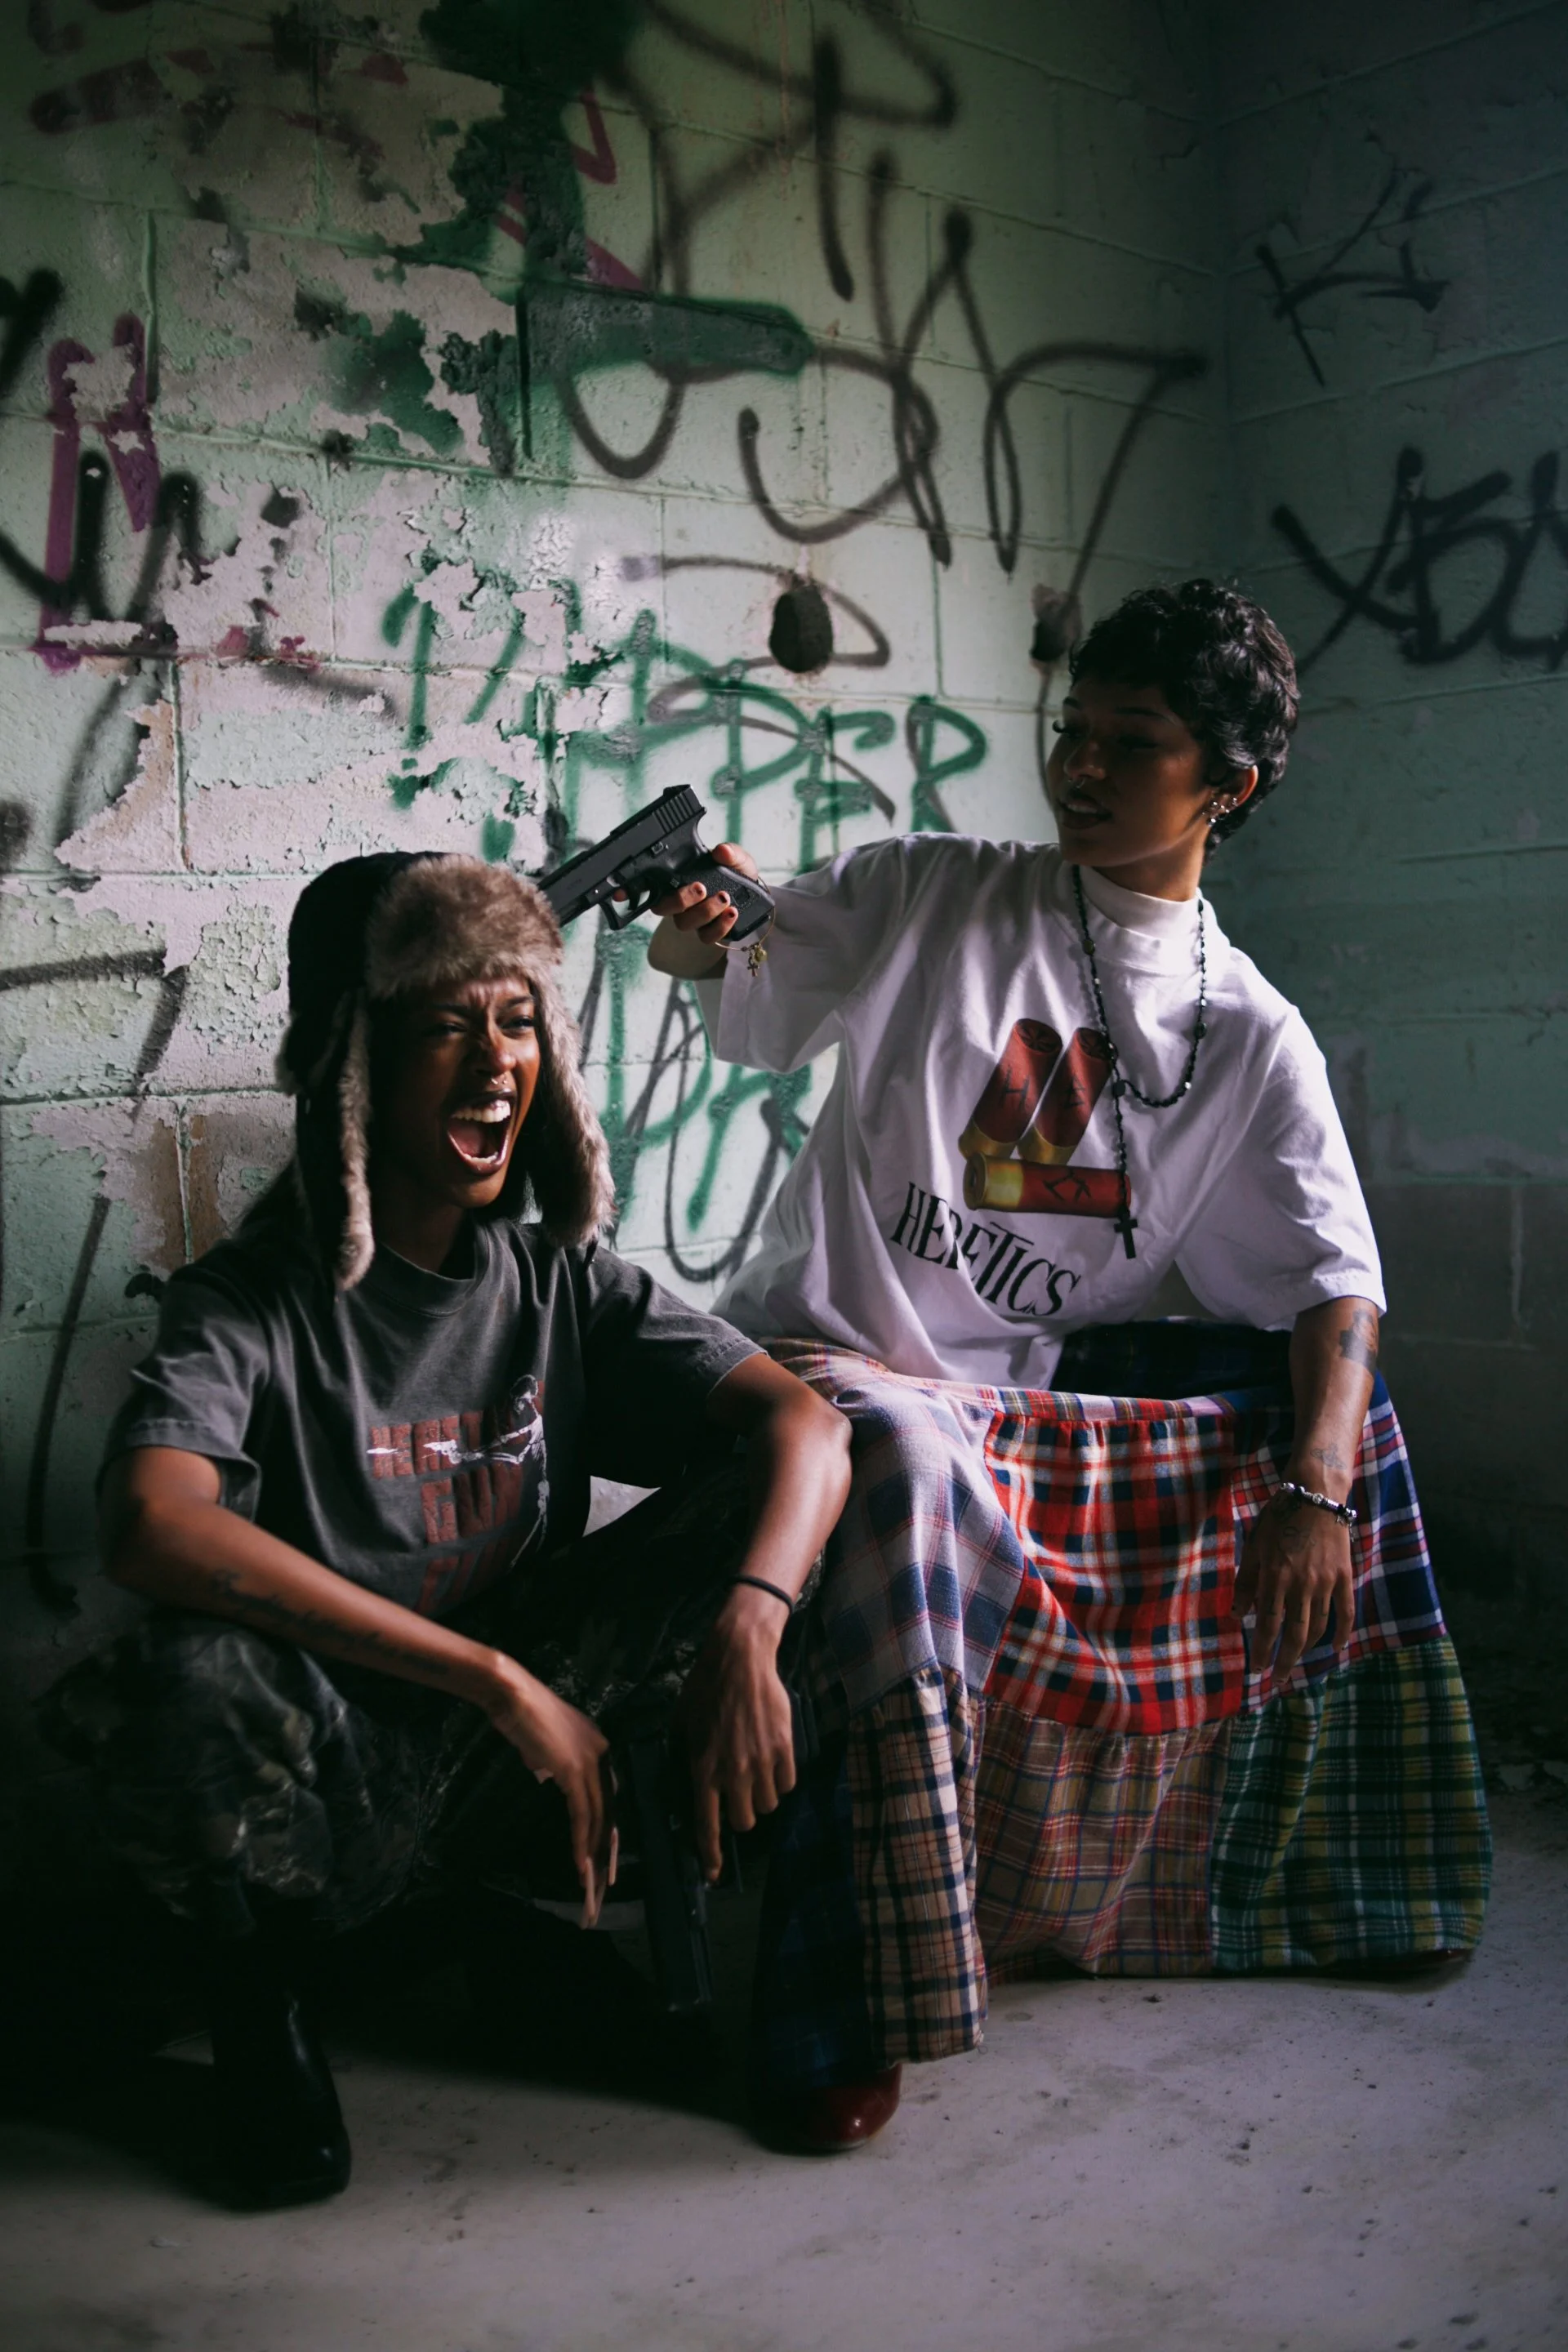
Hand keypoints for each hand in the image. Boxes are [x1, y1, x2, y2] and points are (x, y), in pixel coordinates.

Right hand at [481, 1656, 616, 1924]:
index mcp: (600, 1749)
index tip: (605, 1863)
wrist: (511, 1693)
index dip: (607, 1833)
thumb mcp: (545, 1745)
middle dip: (605, 1854)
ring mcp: (591, 1762)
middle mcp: (603, 1756)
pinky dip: (581, 1843)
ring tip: (590, 1885)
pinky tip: (579, 1865)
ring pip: (599, 1819)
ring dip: (594, 1856)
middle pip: (610, 1814)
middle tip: (603, 1887)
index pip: (609, 1800)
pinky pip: (583, 1815)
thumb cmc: (521, 1715)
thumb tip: (548, 1776)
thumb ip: (554, 1763)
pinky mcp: (574, 1770)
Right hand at [651, 840, 759, 950]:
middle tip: (701, 889)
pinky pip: (707, 937)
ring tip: (724, 898)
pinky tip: (732, 914)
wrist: (753, 894)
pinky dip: (720, 927)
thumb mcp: (736, 858)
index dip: (654, 887)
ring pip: (685, 923)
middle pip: (664, 908)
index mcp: (679, 880)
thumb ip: (730, 852)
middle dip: (681, 899)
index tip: (675, 878)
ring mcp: (693, 919)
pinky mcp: (708, 932)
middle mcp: (681, 902)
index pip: (656, 885)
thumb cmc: (736, 873)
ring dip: (704, 911)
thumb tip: (722, 851)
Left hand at [679, 1588, 796, 1880]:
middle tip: (736, 1797)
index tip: (713, 1873)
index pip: (707, 1826)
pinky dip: (780, 1780)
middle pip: (744, 1822)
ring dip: (761, 1796)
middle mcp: (733, 1772)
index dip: (710, 1856)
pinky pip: (787, 1783)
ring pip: (768, 1805)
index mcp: (702, 1769)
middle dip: (740, 1814)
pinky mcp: (785, 1749)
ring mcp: (762, 1762)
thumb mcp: (681, 1726)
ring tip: (754, 1772)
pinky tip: (771, 1762)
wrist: (740, 1659)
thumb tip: (686, 1786)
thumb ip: (684, 1759)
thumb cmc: (704, 1689)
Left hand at [1233, 1492, 1353, 1682]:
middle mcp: (1301, 1585)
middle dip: (1284, 1661)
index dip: (1262, 1650)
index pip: (1267, 1624)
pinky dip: (1342, 1633)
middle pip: (1294, 1634)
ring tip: (1297, 1663)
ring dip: (1307, 1650)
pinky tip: (1335, 1648)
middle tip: (1277, 1679)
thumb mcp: (1255, 1546)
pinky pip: (1345, 1612)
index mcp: (1275, 1577)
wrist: (1316, 1495)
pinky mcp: (1344, 1577)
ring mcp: (1325, 1583)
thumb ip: (1247, 1582)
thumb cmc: (1279, 1518)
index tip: (1257, 1669)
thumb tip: (1237, 1614)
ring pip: (1318, 1627)